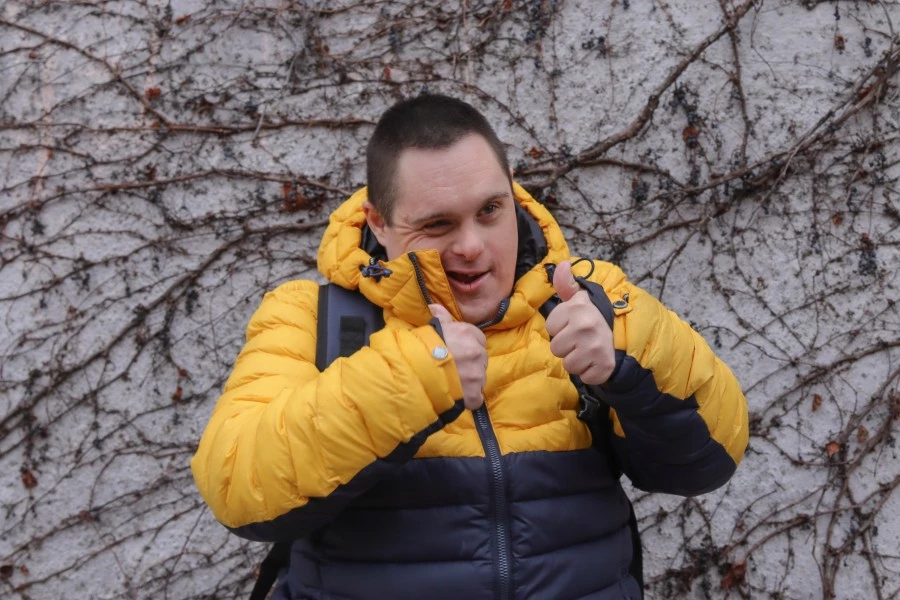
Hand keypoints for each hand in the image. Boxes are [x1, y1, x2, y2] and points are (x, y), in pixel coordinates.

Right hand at [429, 304, 486, 410]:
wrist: (415, 371)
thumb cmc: (422, 347)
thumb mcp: (431, 327)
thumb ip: (440, 316)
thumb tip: (435, 306)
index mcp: (468, 333)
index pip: (478, 339)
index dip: (468, 346)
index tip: (458, 351)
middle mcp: (476, 352)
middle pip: (481, 359)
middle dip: (470, 363)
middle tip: (454, 368)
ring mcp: (476, 374)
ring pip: (479, 378)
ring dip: (470, 381)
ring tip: (453, 382)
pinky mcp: (473, 393)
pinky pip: (477, 397)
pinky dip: (469, 398)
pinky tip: (457, 395)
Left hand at [545, 260, 614, 384]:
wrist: (622, 336)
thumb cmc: (591, 318)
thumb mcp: (578, 298)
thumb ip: (565, 284)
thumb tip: (562, 264)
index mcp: (577, 308)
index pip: (550, 327)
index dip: (560, 328)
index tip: (573, 324)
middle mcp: (586, 326)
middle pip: (556, 348)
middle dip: (566, 346)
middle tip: (581, 340)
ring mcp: (596, 347)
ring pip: (568, 364)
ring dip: (576, 360)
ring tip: (587, 351)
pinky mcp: (604, 366)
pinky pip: (584, 377)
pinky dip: (589, 373)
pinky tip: (596, 361)